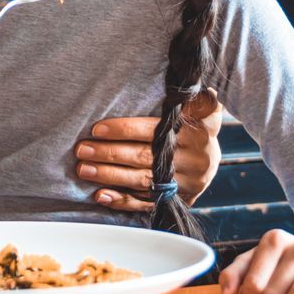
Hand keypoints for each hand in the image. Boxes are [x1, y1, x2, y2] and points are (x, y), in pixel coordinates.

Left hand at [75, 88, 222, 211]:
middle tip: (82, 150)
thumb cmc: (196, 125)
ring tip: (84, 169)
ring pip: (142, 180)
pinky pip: (146, 203)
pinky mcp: (178, 200)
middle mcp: (193, 159)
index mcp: (197, 132)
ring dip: (110, 176)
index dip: (124, 130)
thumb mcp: (203, 107)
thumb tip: (205, 90)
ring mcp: (186, 183)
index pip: (154, 131)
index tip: (96, 129)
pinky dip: (122, 200)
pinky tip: (101, 195)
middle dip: (109, 154)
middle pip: (144, 157)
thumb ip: (198, 99)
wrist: (210, 157)